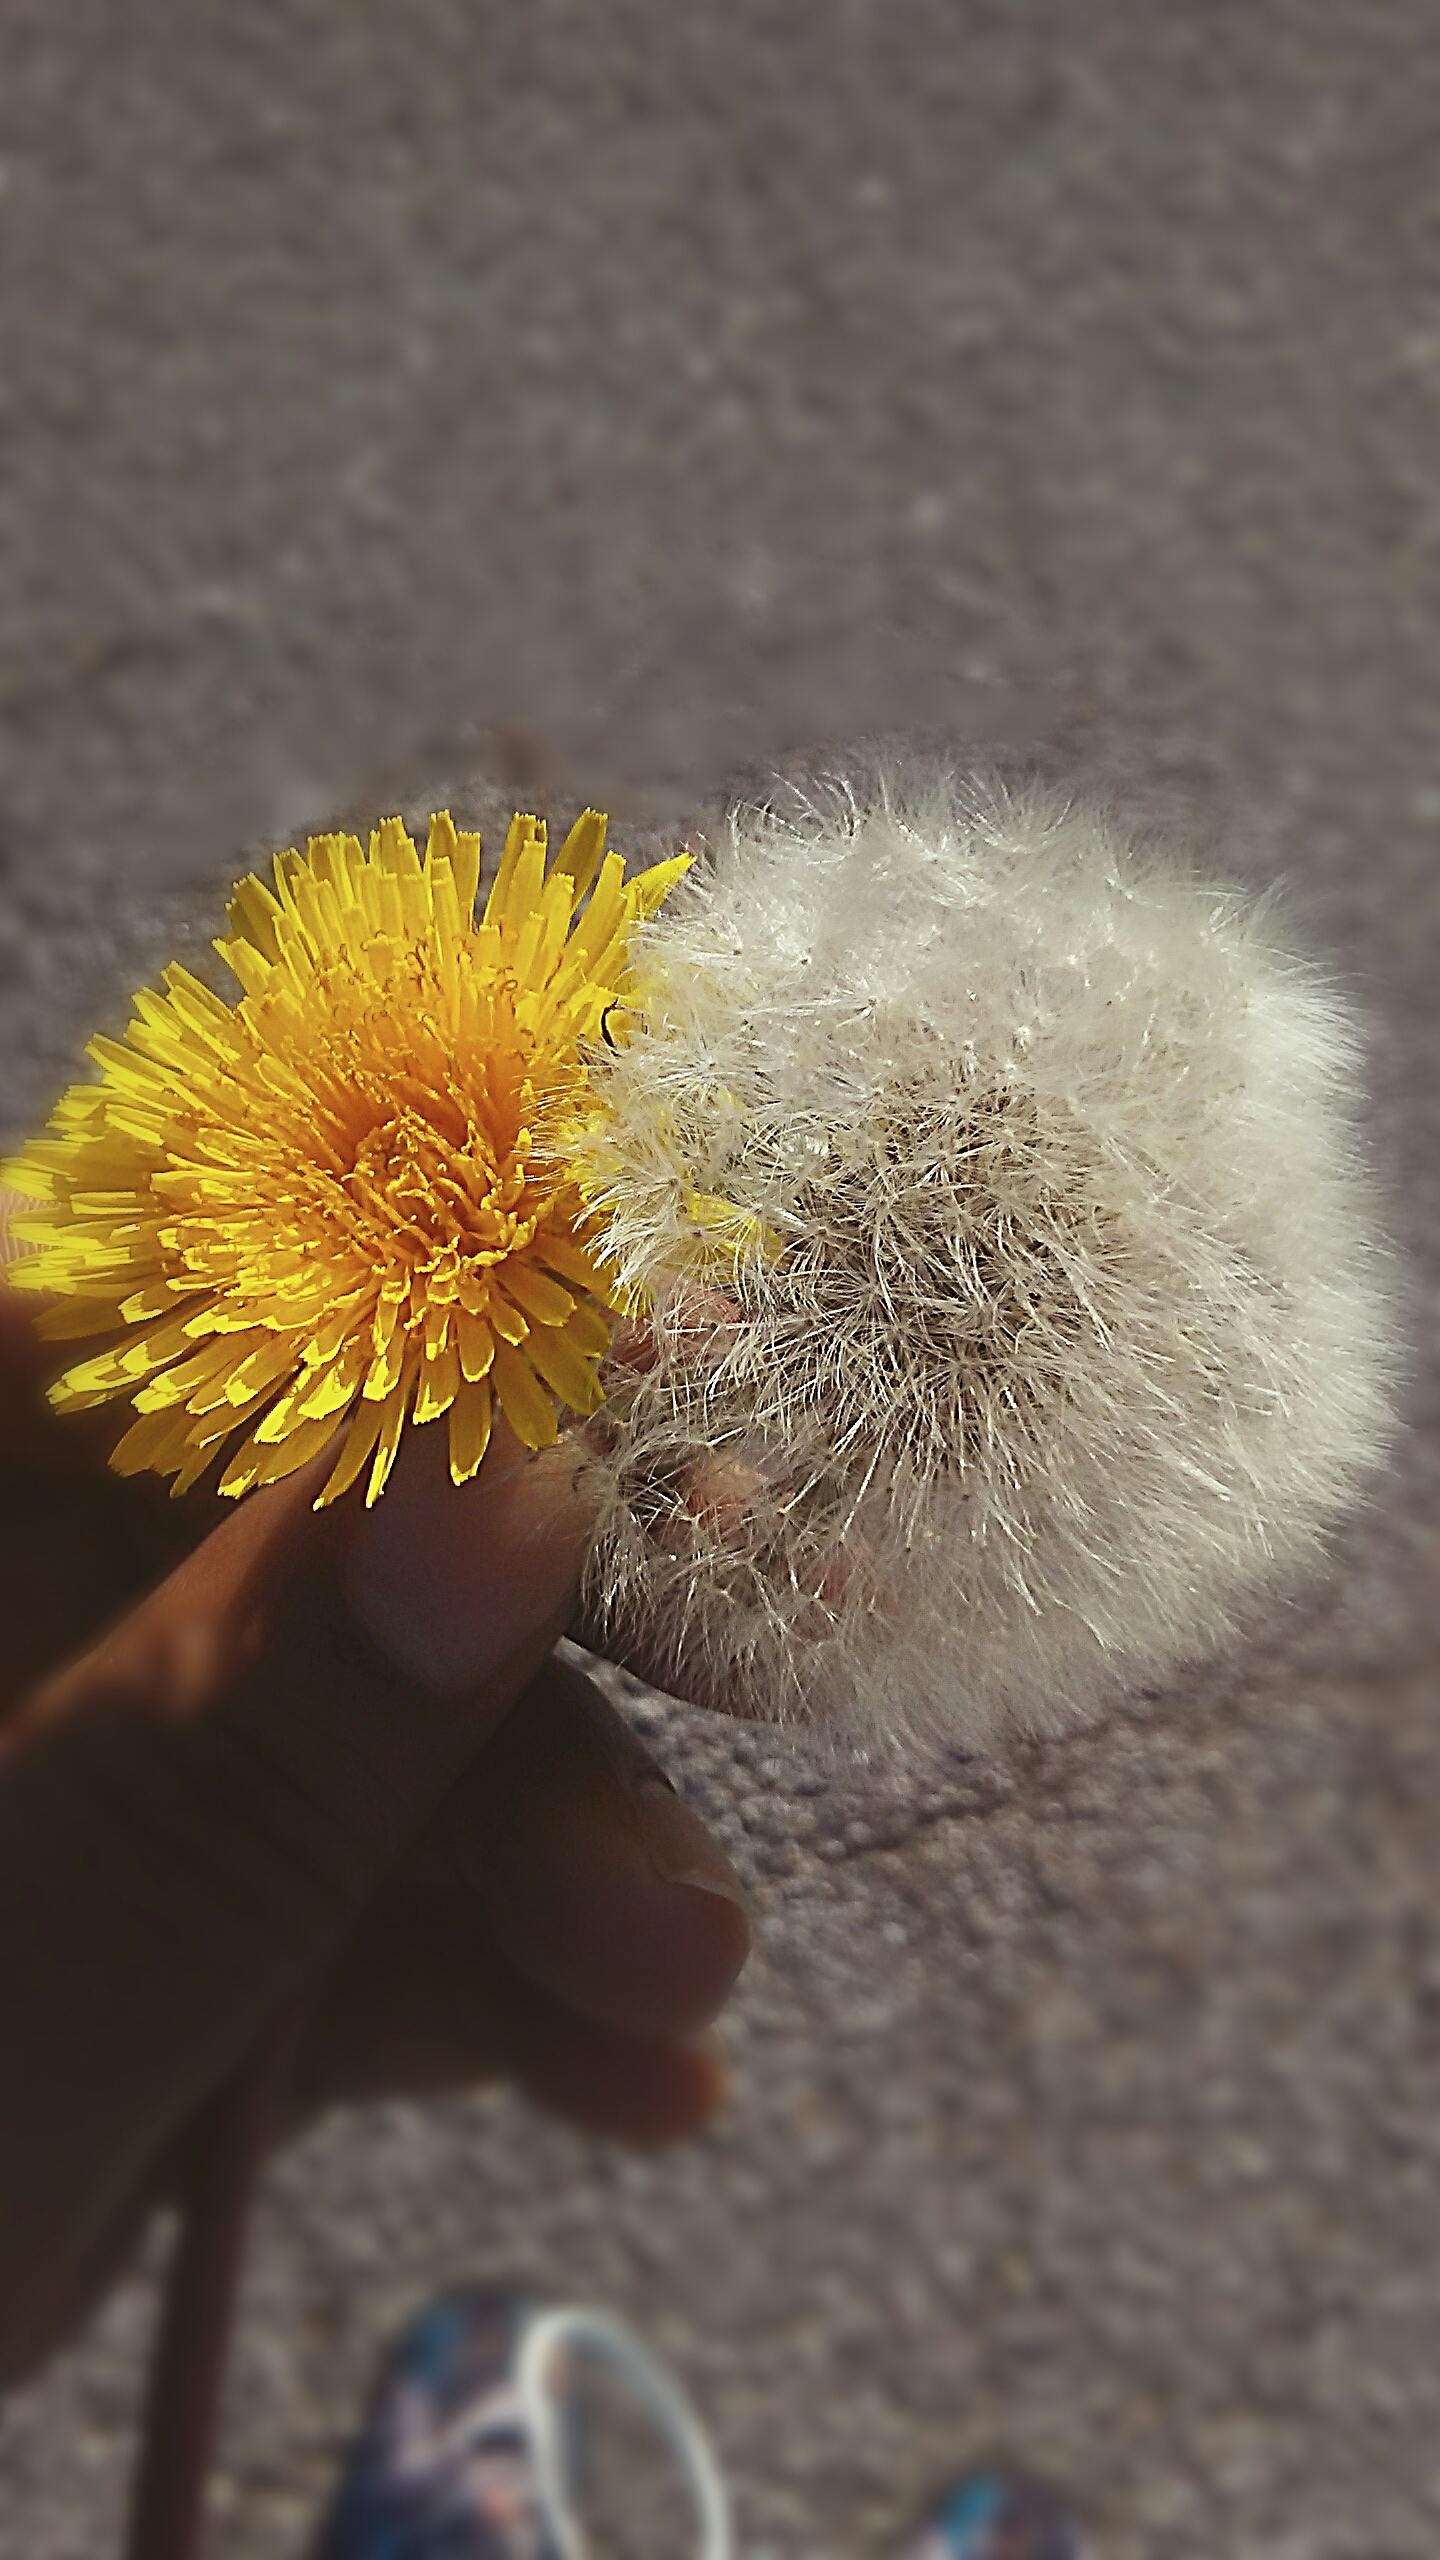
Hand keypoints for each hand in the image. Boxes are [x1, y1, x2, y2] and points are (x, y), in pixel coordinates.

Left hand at [0, 1240, 749, 2387]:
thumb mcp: (0, 2027)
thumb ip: (230, 1760)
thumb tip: (523, 1479)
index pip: (129, 1312)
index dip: (399, 1314)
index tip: (648, 1355)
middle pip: (286, 1520)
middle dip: (522, 1628)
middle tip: (765, 1643)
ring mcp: (63, 1773)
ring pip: (340, 1728)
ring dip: (545, 1841)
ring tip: (680, 1978)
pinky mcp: (130, 1940)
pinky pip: (328, 1902)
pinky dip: (482, 1979)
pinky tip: (636, 2074)